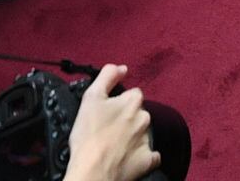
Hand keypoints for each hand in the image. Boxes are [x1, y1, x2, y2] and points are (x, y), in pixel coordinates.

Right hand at [64, 66, 160, 180]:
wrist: (93, 171)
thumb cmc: (89, 137)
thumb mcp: (91, 97)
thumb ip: (107, 76)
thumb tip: (121, 68)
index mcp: (133, 102)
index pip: (131, 94)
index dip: (118, 102)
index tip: (107, 111)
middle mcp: (144, 118)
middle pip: (137, 113)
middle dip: (125, 119)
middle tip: (107, 129)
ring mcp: (147, 140)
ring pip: (142, 133)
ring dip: (132, 136)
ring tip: (113, 145)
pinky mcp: (148, 160)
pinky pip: (150, 155)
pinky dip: (141, 156)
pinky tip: (128, 157)